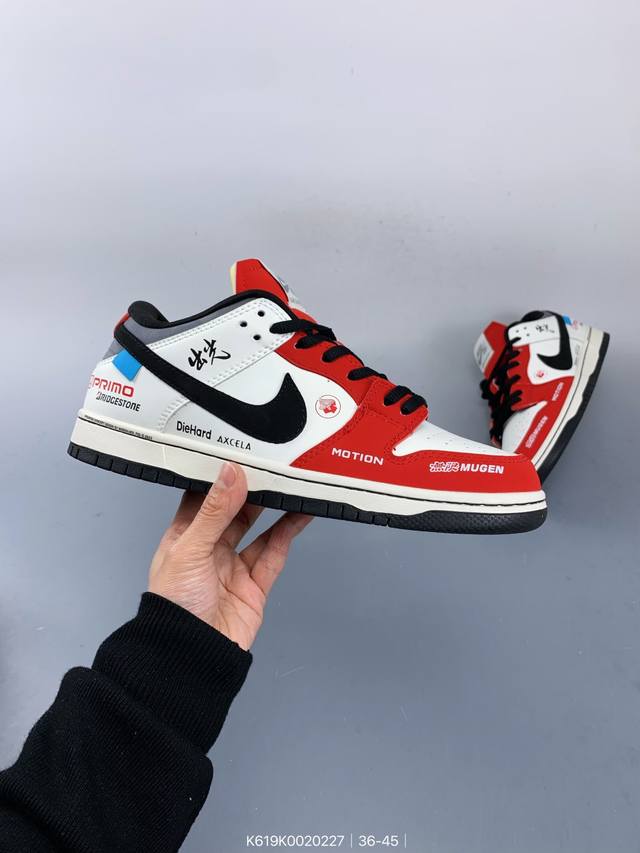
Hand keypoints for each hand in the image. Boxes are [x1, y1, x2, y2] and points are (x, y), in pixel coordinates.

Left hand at [148, 462, 311, 649]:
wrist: (191, 657)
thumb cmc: (174, 607)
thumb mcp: (190, 549)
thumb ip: (214, 511)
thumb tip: (230, 474)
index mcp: (184, 538)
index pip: (202, 498)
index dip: (219, 477)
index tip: (238, 454)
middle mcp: (209, 550)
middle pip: (234, 511)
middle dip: (251, 490)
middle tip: (270, 466)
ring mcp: (233, 568)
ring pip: (259, 530)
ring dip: (274, 509)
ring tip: (291, 485)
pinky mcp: (255, 586)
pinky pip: (274, 553)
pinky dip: (288, 533)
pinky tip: (299, 515)